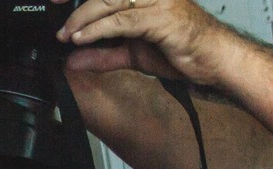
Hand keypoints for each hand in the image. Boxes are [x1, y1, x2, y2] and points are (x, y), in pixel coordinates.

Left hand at [60, 0, 235, 80]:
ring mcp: (156, 1)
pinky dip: (98, 30)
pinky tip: (82, 39)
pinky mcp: (160, 17)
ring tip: (66, 35)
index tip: (57, 4)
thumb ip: (104, 55)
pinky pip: (122, 21)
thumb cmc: (183, 49)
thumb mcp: (134, 54)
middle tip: (58, 25)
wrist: (215, 60)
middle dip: (76, 6)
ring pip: (109, 2)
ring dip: (82, 20)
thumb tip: (74, 60)